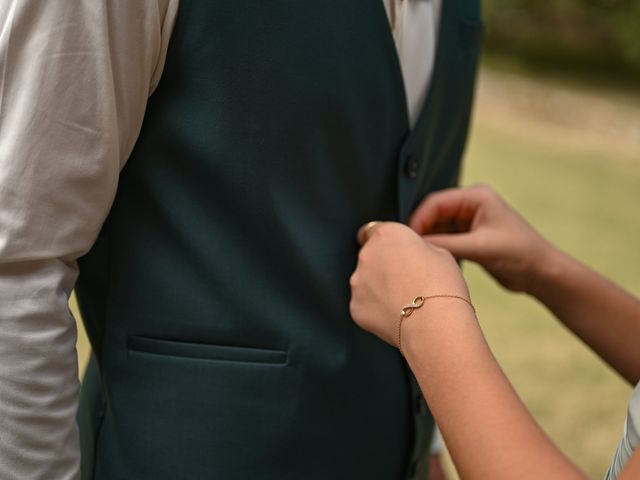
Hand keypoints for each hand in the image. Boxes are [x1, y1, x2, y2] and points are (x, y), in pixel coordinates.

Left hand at [349, 222, 469, 345]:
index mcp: (387, 235)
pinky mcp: (356, 307)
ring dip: (378, 288)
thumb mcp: (440, 253)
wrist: (435, 323)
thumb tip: (414, 255)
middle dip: (382, 267)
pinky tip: (396, 316)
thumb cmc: (443, 286)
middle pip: (370, 257)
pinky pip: (364, 305)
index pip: (374, 231)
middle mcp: (367, 255)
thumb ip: (418, 249)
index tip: (390, 252)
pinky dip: (376, 310)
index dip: (383, 243)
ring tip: (403, 302)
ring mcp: (358, 282)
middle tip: (405, 282)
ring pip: (365, 282)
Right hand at [409, 184, 554, 292]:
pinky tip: (428, 259)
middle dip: (419, 229)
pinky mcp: (468, 236)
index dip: (418, 219)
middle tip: (406, 249)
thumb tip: (414, 245)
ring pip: (435, 226)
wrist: (542, 274)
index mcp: (476, 196)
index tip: (407, 240)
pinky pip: (443, 238)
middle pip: (432, 213)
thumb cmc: (519, 254)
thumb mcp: (480, 248)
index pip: (435, 203)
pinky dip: (435, 247)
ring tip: (415, 256)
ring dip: (426, 239)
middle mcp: (470, 204)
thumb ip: (445, 244)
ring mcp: (468, 220)